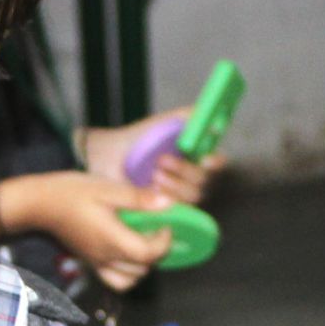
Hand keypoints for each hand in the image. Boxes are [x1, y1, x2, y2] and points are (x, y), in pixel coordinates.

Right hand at [13, 172, 170, 292]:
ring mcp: (96, 263)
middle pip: (143, 269)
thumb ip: (138, 198)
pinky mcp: (89, 263)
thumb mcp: (107, 189)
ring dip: (143, 265)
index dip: (164, 242)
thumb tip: (168, 203)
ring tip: (143, 242)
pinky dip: (128, 273)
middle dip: (157, 252)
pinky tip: (128, 252)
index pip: (148, 254)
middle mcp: (105, 257)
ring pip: (130, 280)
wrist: (38, 204)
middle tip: (156, 229)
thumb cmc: (71, 193)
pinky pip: (114, 280)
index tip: (165, 224)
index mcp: (112, 240)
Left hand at [82, 107, 215, 205]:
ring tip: (153, 174)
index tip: (206, 159)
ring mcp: (179, 194)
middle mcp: (191, 176)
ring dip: (174, 185)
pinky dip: (166, 199)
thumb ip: (186, 117)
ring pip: (192, 196)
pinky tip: (151, 190)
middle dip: (185, 170)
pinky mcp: (166, 209)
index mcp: (195, 155)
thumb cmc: (135, 139)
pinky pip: (177, 210)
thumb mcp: (161, 123)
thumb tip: (209, 115)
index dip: (215, 161)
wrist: (107, 156)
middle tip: (162, 160)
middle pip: (204, 180)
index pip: (217, 161)